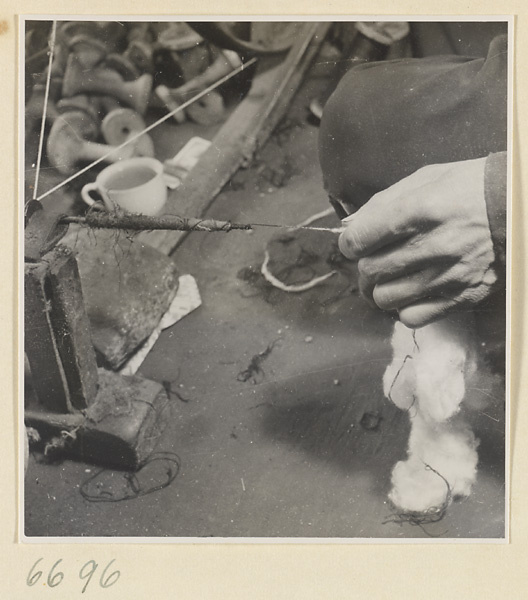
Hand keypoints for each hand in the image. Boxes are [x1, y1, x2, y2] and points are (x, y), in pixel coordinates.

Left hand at [338, 158, 497, 327]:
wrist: (519, 208)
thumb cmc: (468, 188)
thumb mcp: (426, 179)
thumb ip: (383, 202)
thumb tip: (350, 226)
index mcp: (419, 210)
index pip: (360, 238)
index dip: (349, 243)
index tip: (354, 244)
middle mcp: (432, 244)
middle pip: (370, 270)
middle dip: (365, 266)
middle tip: (374, 260)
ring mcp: (448, 275)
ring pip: (385, 298)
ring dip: (381, 289)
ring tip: (391, 279)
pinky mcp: (462, 296)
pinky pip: (412, 317)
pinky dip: (404, 308)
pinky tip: (413, 293)